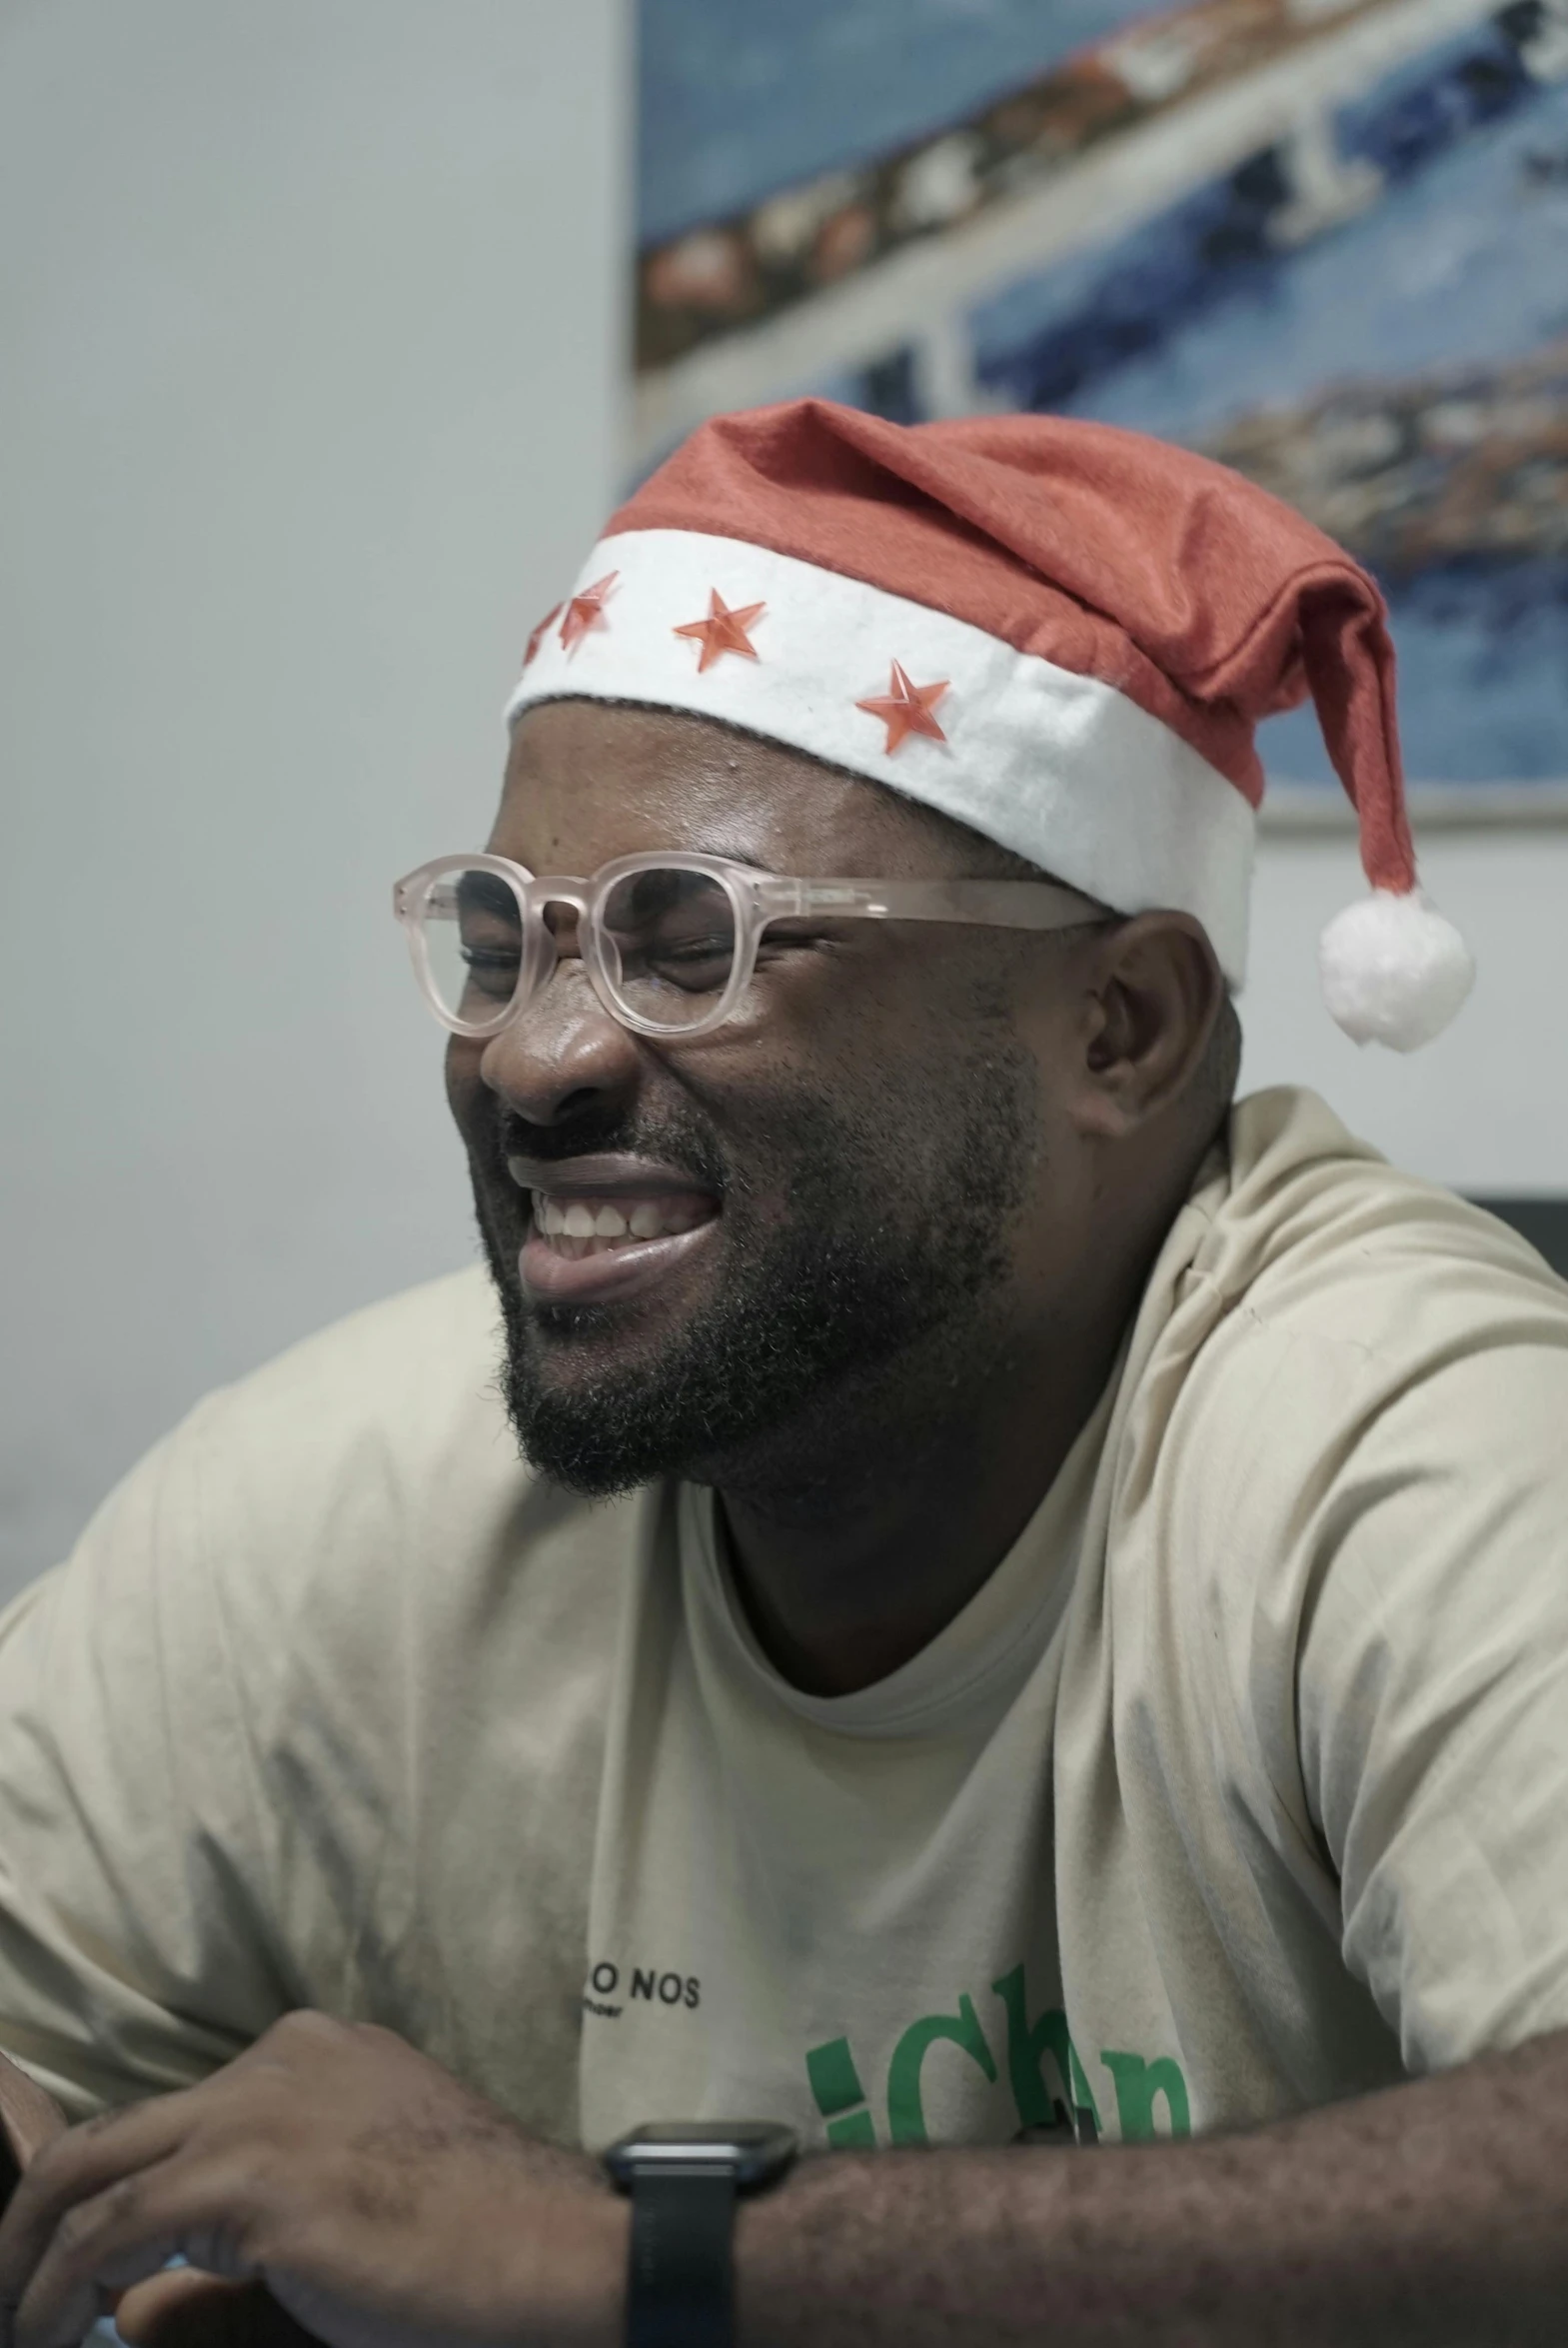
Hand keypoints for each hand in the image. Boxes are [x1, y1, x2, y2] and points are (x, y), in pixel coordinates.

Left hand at [0, 2011, 626, 2347]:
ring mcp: (262, 2109)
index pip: (170, 2116)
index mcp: (315, 2052)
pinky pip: (110, 2237)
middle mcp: (281, 2058)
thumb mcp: (354, 2214)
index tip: (71, 2269)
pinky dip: (60, 2294)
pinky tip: (51, 2338)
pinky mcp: (251, 2177)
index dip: (103, 2196)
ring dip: (34, 2267)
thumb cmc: (483, 2245)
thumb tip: (138, 2295)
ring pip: (90, 2176)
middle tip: (13, 2298)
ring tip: (22, 2330)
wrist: (557, 2252)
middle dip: (35, 2220)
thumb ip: (257, 2228)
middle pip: (108, 2134)